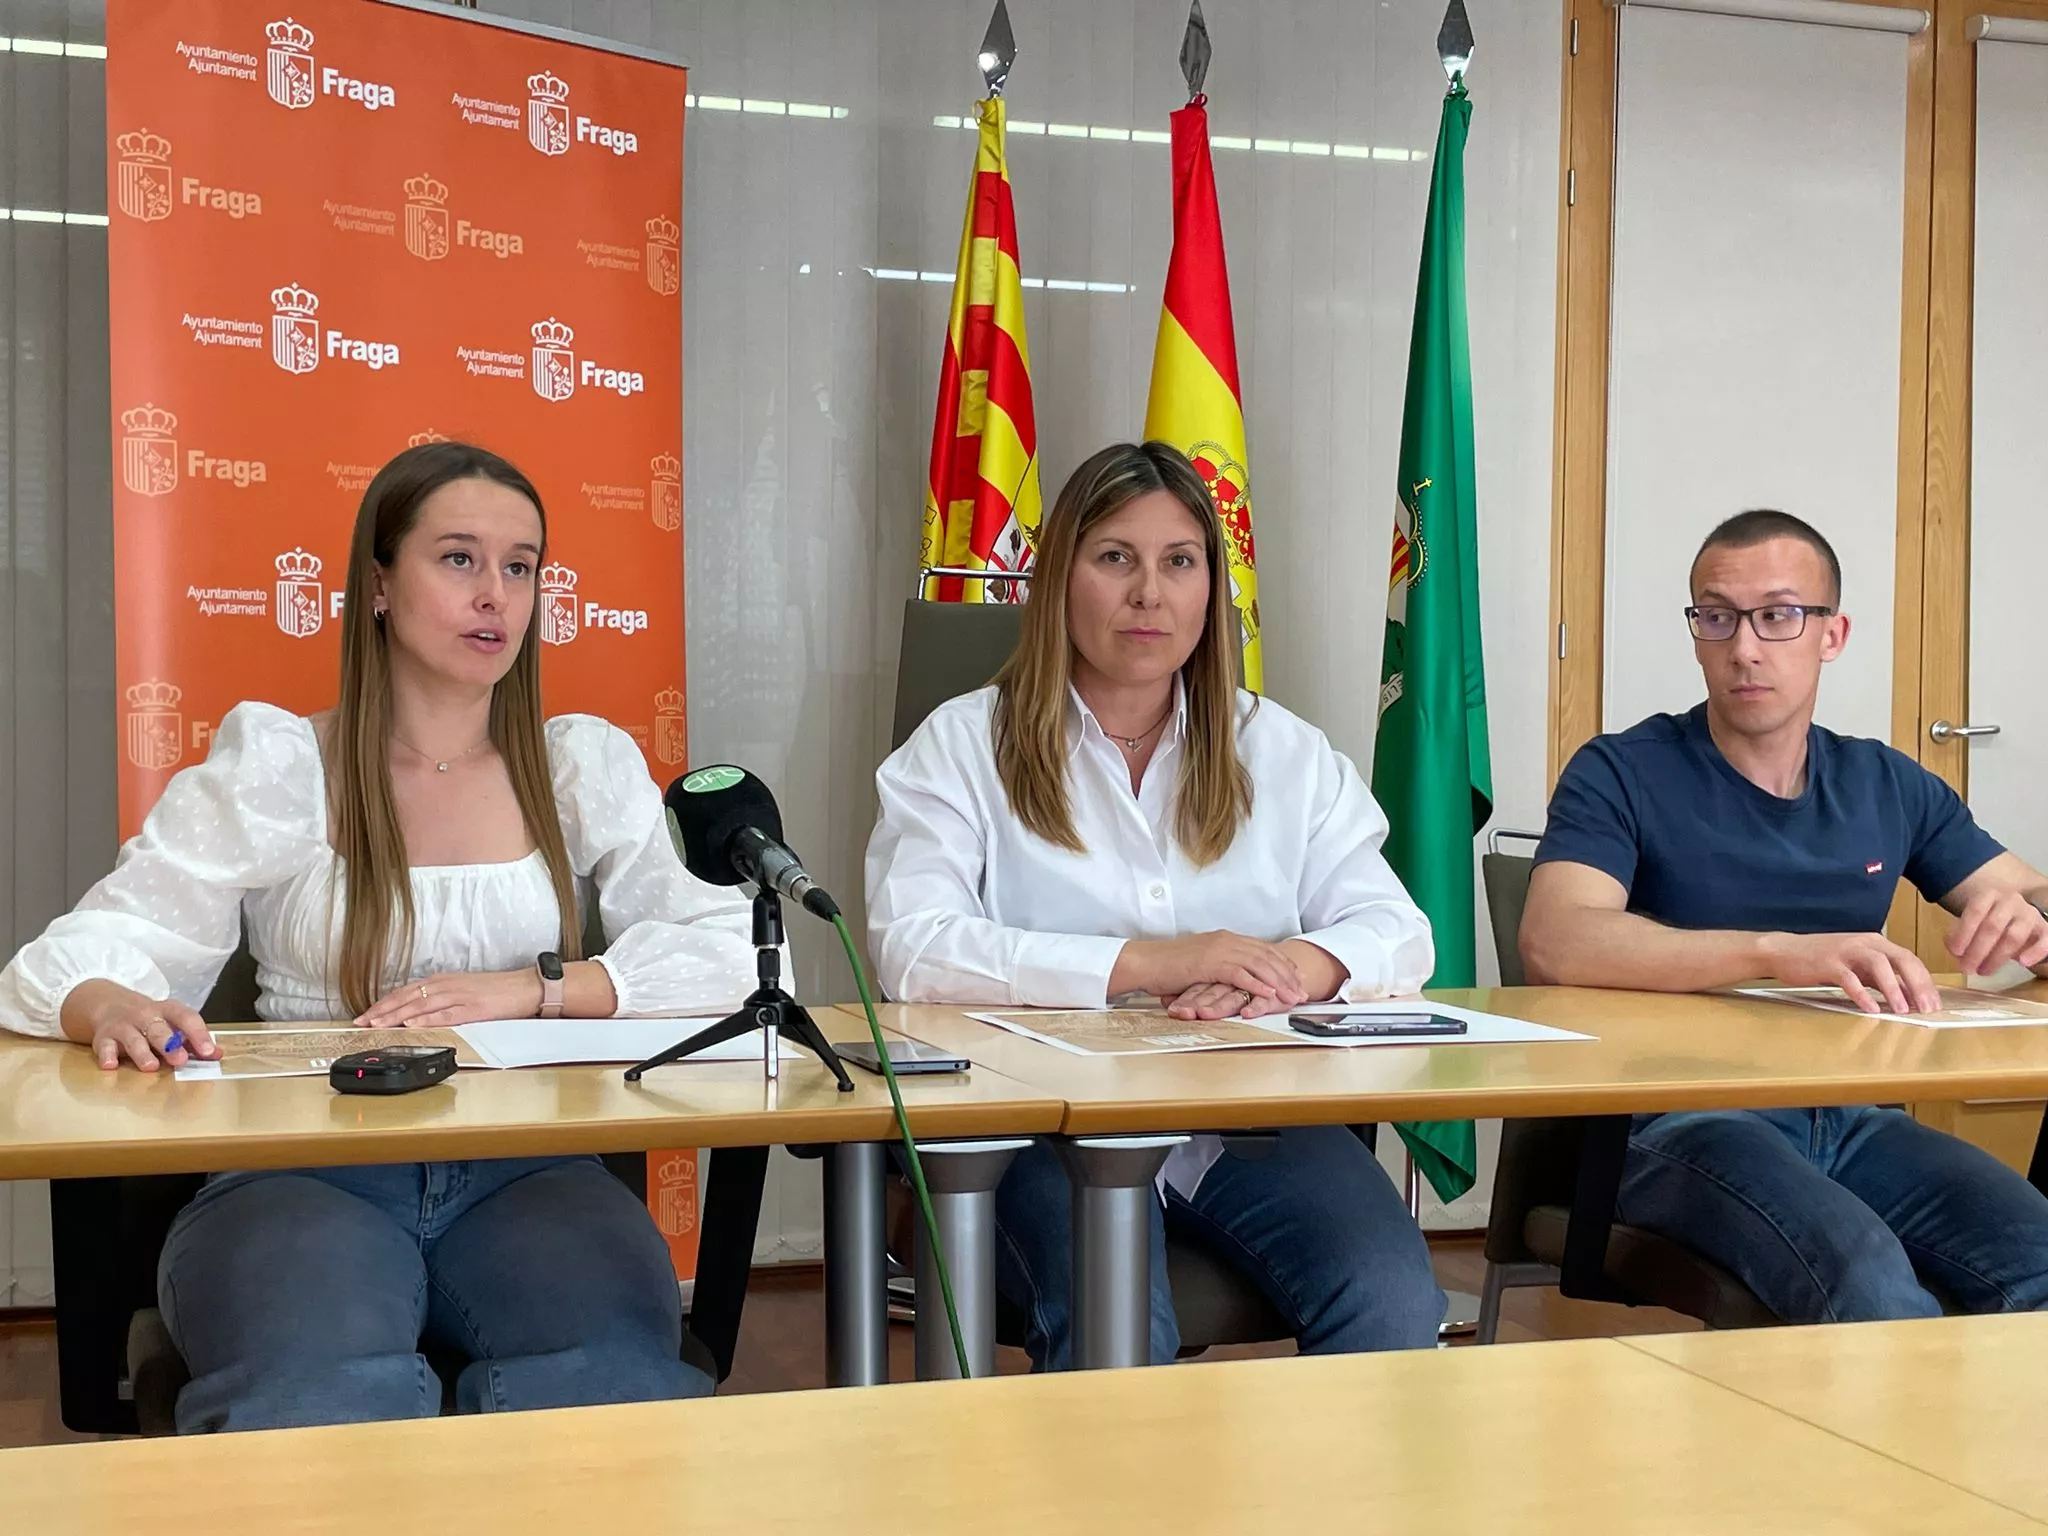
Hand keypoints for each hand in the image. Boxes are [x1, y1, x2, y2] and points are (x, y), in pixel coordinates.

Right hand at [60, 979, 218, 1072]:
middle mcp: (146, 1016)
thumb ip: (193, 1040)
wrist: (109, 1004)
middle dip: (170, 1044)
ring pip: (133, 1038)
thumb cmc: (150, 1019)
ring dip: (142, 1053)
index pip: (186, 1018)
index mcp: (168, 1011)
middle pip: (159, 1029)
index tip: (209, 1052)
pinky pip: (104, 1046)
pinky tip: (110, 1065)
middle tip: (180, 1060)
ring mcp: (123, 1026)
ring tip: (151, 1067)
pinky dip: (106, 1055)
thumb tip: (217, 1055)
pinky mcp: (104, 1037)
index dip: (198, 1034)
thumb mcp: (172, 1023)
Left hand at [353, 968, 542, 1030]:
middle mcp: (447, 986)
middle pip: (407, 997)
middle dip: (382, 1010)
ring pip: (421, 1005)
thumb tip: (416, 1012)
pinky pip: (445, 1015)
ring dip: (397, 1015)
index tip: (365, 1015)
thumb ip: (440, 999)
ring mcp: (459, 997)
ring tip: (378, 1024)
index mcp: (443, 981)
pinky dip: (426, 1020)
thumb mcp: (463, 989)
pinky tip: (412, 1025)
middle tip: (361, 1022)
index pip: (406, 991)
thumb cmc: (496, 991)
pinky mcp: (472, 1009)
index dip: (384, 1003)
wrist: (524, 987)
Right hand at [1162, 940, 1348, 1020]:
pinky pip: (1242, 975)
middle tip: (1303, 990)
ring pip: (1259, 965)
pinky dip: (1259, 985)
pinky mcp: (1210, 964)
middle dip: (1288, 974)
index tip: (1298, 977)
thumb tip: (1233, 979)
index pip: (1263, 949)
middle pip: (1267, 956)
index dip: (1283, 963)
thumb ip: (1219, 967)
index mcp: (1225, 939)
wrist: (1146, 962)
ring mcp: (1219, 950)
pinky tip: (1271, 995)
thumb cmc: (1168, 967)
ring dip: (1279, 982)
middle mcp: (1226, 941)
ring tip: (1293, 996)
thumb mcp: (1200, 963)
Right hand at [1759, 931, 1939, 1014]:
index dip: (1926, 981)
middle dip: (1918, 984)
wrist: (1784, 951)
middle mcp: (1865, 942)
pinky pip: (1849, 979)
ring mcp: (1846, 951)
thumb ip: (1880, 978)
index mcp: (1875, 943)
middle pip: (1901, 959)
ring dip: (1894, 989)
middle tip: (1927, 1008)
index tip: (1935, 1003)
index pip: (1910, 959)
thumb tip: (1907, 997)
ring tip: (1902, 1010)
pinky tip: (1870, 1009)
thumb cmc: (1822, 961)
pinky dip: (1862, 995)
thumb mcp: (1857, 967)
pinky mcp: (1827, 962)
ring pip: (1879, 966)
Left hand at [1946, 890, 2047, 977]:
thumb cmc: (1987, 922)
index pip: (1975, 911)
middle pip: (1993, 926)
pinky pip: (2045, 939)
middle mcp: (2010, 901)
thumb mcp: (1970, 924)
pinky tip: (2023, 963)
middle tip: (1967, 969)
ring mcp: (2029, 914)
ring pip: (2014, 936)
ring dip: (1997, 956)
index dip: (1963, 932)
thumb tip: (1956, 952)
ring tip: (1984, 971)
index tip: (1955, 953)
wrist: (2014, 918)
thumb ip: (1958, 934)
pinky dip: (2035, 951)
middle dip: (1977, 950)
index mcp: (1989, 895)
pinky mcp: (2044, 928)